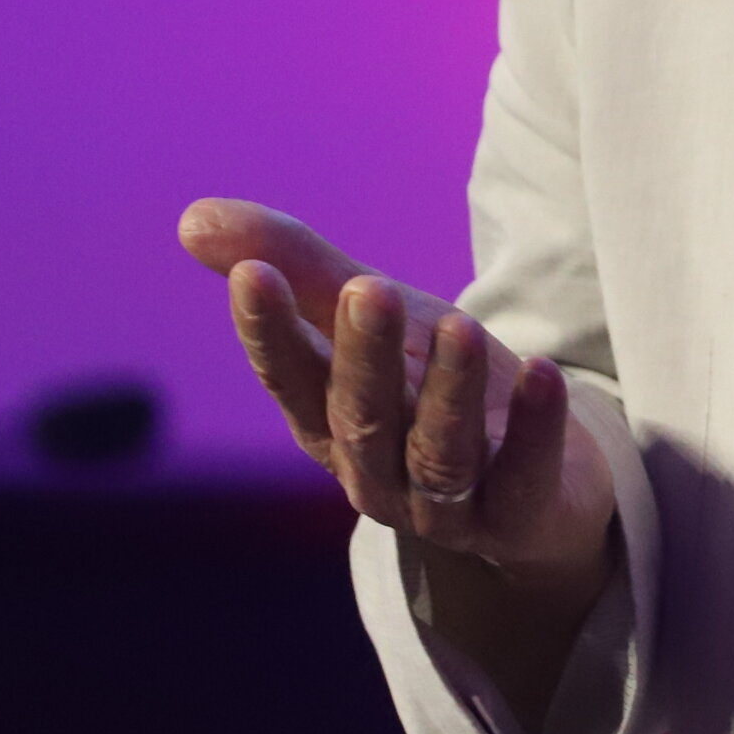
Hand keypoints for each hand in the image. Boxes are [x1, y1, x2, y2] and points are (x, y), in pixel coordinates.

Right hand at [175, 199, 617, 703]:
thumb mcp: (373, 321)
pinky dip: (533, 428)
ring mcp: (447, 504)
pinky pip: (525, 477)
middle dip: (364, 358)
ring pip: (439, 454)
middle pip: (363, 418)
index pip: (288, 379)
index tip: (252, 275)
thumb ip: (299, 267)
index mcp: (327, 421)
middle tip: (371, 290)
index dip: (268, 333)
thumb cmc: (433, 386)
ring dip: (446, 393)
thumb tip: (191, 218)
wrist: (536, 483)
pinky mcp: (521, 515)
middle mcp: (377, 470)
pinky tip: (542, 371)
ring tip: (458, 324)